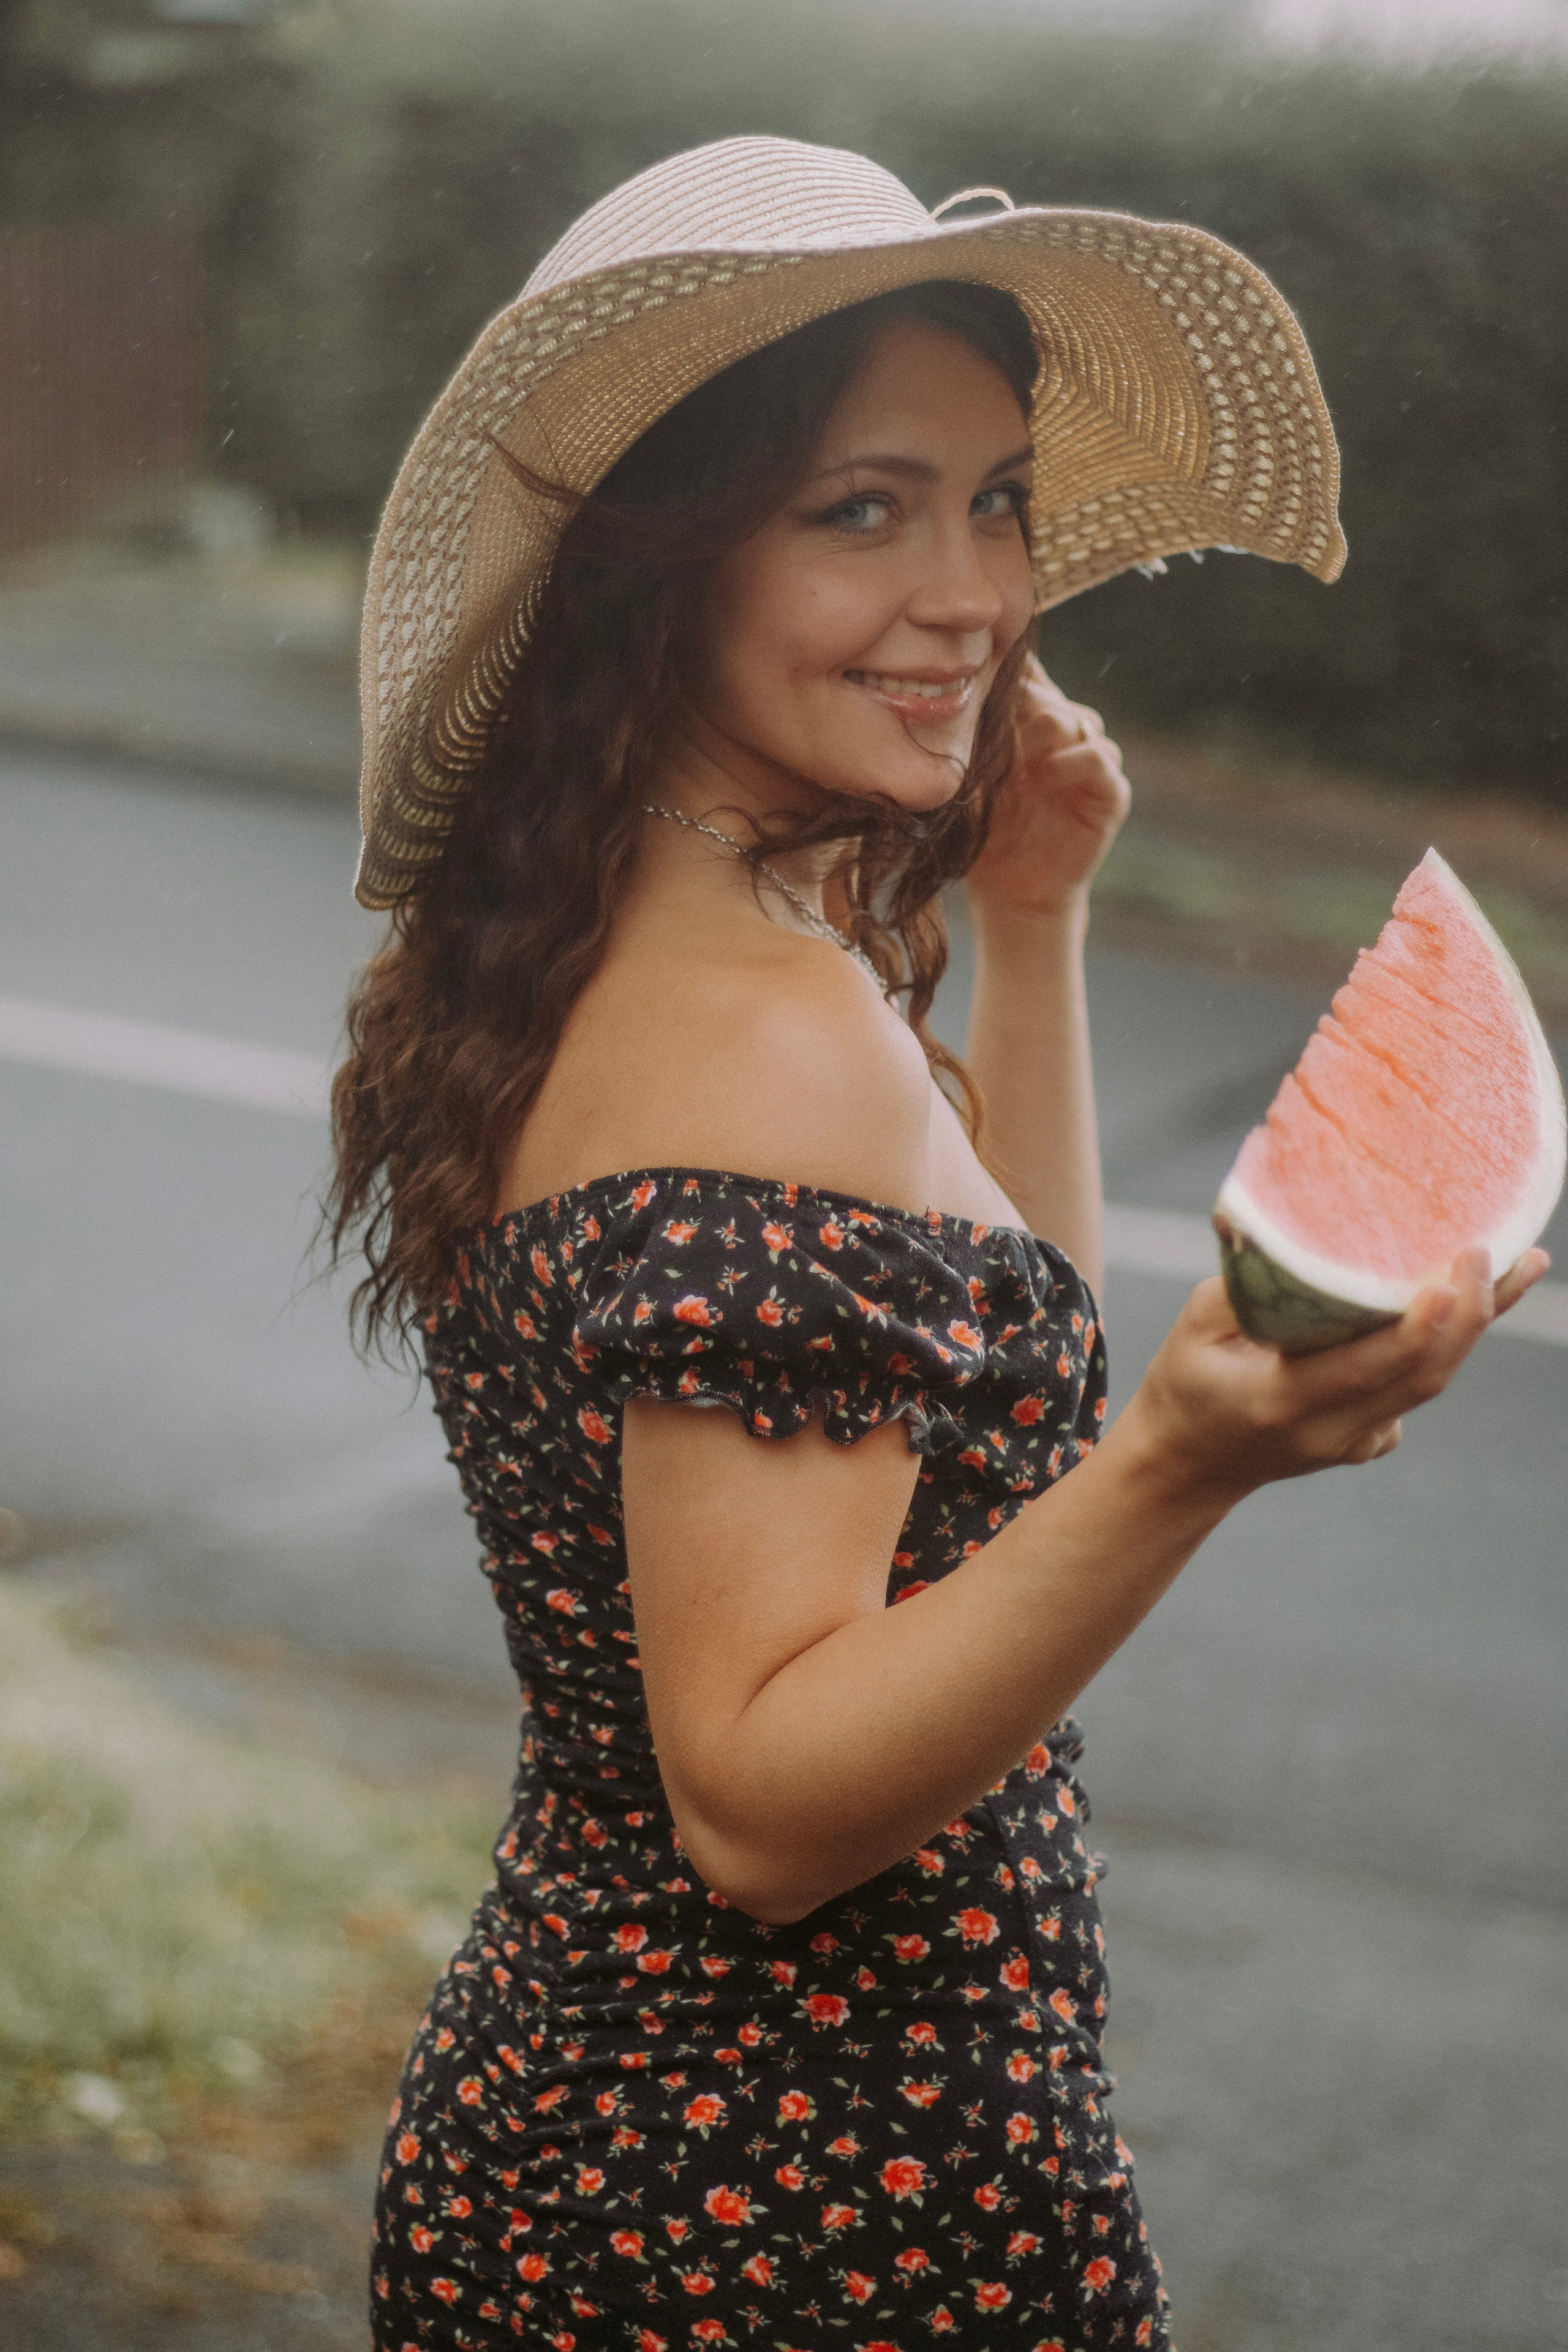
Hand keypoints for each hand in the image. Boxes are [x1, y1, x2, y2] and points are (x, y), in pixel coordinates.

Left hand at [967, 653, 1130, 920]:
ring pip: (1070, 719)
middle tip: (985, 743)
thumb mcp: (967, 781)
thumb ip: (970, 738)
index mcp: (1030, 718)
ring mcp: (1091, 756)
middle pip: (1042, 692)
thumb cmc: (983, 834)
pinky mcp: (1111, 791)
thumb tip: (953, 691)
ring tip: (1010, 769)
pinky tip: (1043, 778)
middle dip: (1013, 711)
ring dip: (1036, 738)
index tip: (970, 692)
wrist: (1011, 893)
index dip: (998, 675)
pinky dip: (1068, 764)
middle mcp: (1066, 730)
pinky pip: (1097, 757)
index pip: (1022, 672)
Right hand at [1125, 1243, 1551, 1505]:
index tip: (1452, 1276)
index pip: (1365, 1368)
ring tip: (1524, 1264)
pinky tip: (1463, 1297)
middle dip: (1472, 1314)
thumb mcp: (1193, 1330)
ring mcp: (1354, 1443)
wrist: (1185, 1468)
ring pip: (1431, 1381)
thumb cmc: (1183, 1388)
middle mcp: (1329, 1431)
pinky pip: (1417, 1389)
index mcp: (1281, 1403)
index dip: (1416, 1328)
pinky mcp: (1368, 1440)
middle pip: (1422, 1377)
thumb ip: (1239, 1282)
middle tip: (1496, 1250)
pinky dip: (1444, 1342)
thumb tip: (1269, 1216)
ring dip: (1479, 1322)